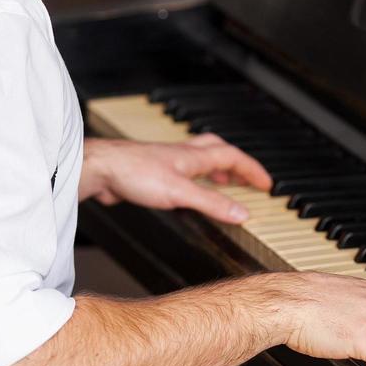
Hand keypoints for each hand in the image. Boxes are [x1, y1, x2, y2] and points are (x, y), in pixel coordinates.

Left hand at [80, 134, 271, 223]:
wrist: (99, 169)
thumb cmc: (133, 172)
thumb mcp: (179, 192)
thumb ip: (212, 203)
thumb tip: (242, 213)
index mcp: (193, 156)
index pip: (233, 157)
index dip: (252, 170)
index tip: (266, 184)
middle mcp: (182, 155)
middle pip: (218, 151)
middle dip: (237, 164)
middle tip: (248, 179)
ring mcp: (166, 162)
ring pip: (199, 160)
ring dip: (216, 171)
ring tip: (225, 184)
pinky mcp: (150, 173)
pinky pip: (181, 173)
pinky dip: (194, 180)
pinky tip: (188, 193)